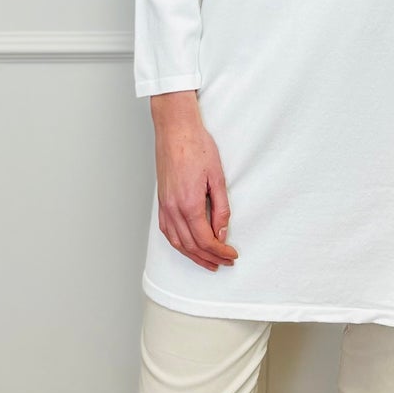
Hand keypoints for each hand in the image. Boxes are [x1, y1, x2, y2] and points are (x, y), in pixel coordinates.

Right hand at [150, 93, 238, 271]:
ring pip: (177, 242)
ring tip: (208, 261)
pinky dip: (178, 244)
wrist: (175, 130)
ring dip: (193, 255)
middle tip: (225, 262)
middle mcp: (173, 208)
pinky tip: (187, 246)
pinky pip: (167, 231)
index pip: (205, 240)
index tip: (232, 254)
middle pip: (191, 245)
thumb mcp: (217, 178)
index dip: (220, 251)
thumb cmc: (197, 147)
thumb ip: (221, 208)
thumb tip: (222, 232)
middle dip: (209, 258)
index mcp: (189, 204)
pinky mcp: (161, 201)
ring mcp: (164, 206)